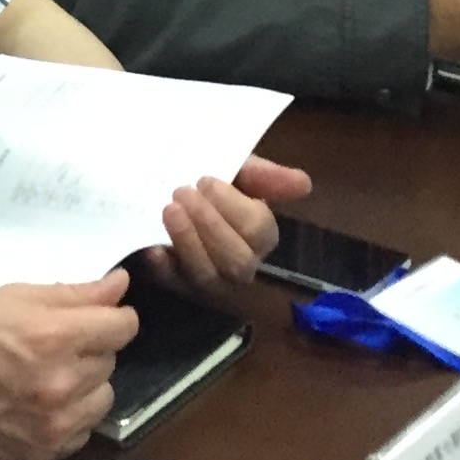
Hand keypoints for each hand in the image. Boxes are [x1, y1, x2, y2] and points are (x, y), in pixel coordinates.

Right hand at [0, 274, 140, 459]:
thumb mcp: (13, 295)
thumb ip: (73, 294)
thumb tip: (118, 287)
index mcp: (54, 337)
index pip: (123, 327)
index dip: (113, 315)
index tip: (99, 315)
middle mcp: (60, 384)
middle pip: (111, 361)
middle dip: (89, 347)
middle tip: (51, 342)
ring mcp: (52, 424)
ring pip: (102, 398)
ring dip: (84, 384)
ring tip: (45, 373)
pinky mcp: (41, 453)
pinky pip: (81, 432)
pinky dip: (69, 417)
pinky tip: (38, 402)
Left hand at [145, 155, 311, 291]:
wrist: (170, 197)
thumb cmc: (209, 187)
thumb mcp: (237, 171)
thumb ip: (265, 175)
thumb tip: (303, 183)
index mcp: (260, 235)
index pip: (259, 230)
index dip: (231, 205)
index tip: (204, 180)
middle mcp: (242, 264)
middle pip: (238, 260)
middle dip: (209, 224)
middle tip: (182, 192)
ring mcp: (211, 280)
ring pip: (208, 276)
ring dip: (188, 241)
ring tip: (169, 210)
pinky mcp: (180, 287)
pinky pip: (175, 285)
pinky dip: (165, 267)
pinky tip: (155, 249)